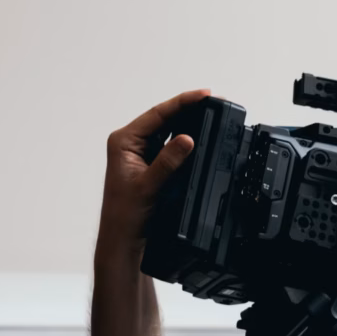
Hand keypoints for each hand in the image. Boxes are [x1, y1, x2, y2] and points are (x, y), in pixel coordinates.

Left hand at [97, 89, 211, 258]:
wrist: (123, 241)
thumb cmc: (124, 216)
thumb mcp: (148, 186)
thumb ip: (168, 162)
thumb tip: (187, 139)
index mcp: (123, 141)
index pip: (158, 114)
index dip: (183, 102)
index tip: (204, 94)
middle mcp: (131, 144)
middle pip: (165, 118)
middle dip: (189, 109)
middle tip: (214, 100)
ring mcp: (141, 154)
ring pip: (169, 131)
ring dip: (189, 124)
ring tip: (211, 113)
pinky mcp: (151, 165)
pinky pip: (171, 147)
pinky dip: (186, 142)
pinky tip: (201, 137)